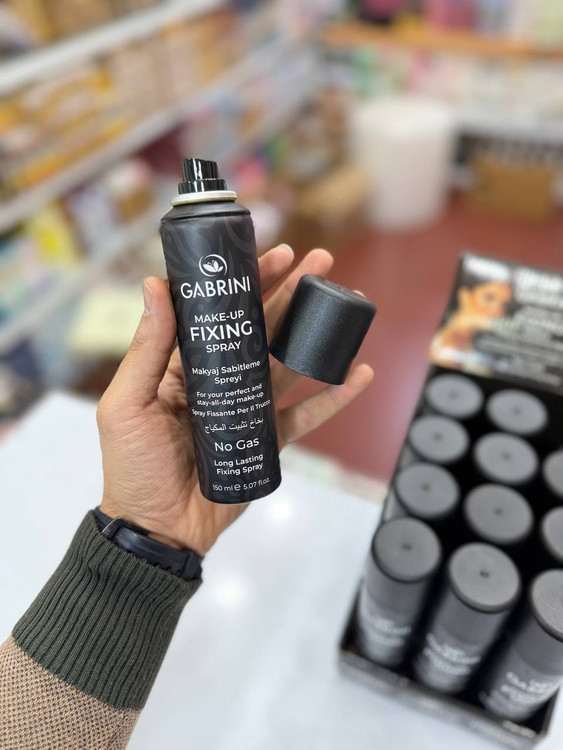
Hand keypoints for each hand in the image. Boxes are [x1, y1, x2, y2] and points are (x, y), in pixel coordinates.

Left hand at [97, 246, 373, 554]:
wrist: (158, 528)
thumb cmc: (134, 465)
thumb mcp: (128, 402)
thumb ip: (147, 347)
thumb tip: (156, 283)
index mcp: (185, 366)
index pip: (221, 313)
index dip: (249, 282)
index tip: (276, 255)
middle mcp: (221, 380)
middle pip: (263, 329)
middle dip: (292, 293)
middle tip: (321, 263)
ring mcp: (249, 409)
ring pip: (290, 363)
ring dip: (317, 333)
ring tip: (344, 303)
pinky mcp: (270, 440)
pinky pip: (308, 414)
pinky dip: (334, 396)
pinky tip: (358, 373)